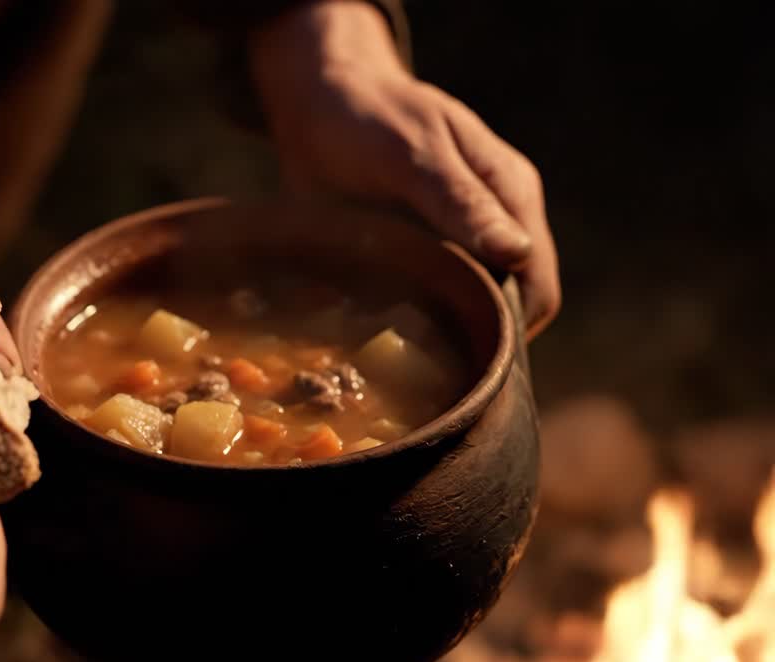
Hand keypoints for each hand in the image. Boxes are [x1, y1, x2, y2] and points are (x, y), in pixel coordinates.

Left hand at [249, 1, 560, 338]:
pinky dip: (415, 319)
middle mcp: (497, 224)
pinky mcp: (424, 253)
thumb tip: (516, 253)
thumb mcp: (413, 154)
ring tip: (398, 346)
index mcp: (512, 196)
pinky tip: (383, 327)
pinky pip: (435, 301)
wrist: (322, 102)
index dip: (509, 328)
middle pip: (510, 308)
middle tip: (421, 360)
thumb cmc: (371, 118)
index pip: (537, 286)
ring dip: (442, 333)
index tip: (459, 355)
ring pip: (472, 310)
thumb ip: (460, 202)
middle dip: (473, 338)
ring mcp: (462, 241)